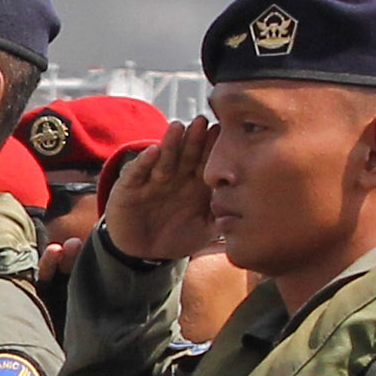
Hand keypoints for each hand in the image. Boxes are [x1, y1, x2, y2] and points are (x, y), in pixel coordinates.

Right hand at [95, 118, 220, 264]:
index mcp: (194, 183)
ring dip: (170, 143)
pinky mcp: (130, 188)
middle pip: (186, 154)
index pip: (206, 161)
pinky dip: (144, 162)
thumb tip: (245, 214)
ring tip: (178, 127)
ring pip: (164, 159)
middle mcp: (175, 177)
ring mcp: (152, 180)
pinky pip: (138, 173)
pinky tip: (153, 151)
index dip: (213, 148)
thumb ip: (221, 220)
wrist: (142, 253)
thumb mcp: (203, 231)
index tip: (222, 132)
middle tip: (203, 121)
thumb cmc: (176, 238)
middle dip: (194, 138)